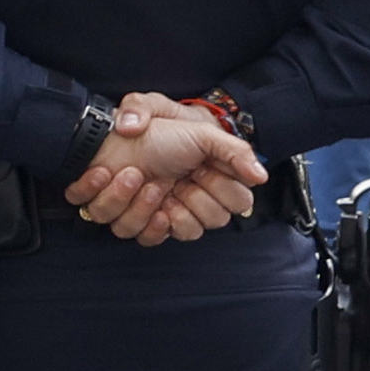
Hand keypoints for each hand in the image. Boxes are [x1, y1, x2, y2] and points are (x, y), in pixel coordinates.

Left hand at [64, 93, 263, 244]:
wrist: (108, 136)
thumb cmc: (156, 134)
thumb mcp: (201, 134)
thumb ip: (236, 152)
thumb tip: (261, 176)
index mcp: (211, 183)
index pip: (235, 206)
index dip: (219, 190)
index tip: (201, 169)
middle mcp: (189, 203)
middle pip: (208, 224)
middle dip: (190, 198)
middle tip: (172, 177)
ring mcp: (161, 214)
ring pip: (171, 233)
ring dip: (147, 203)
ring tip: (135, 176)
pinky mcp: (130, 220)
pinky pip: (139, 237)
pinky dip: (125, 208)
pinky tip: (117, 184)